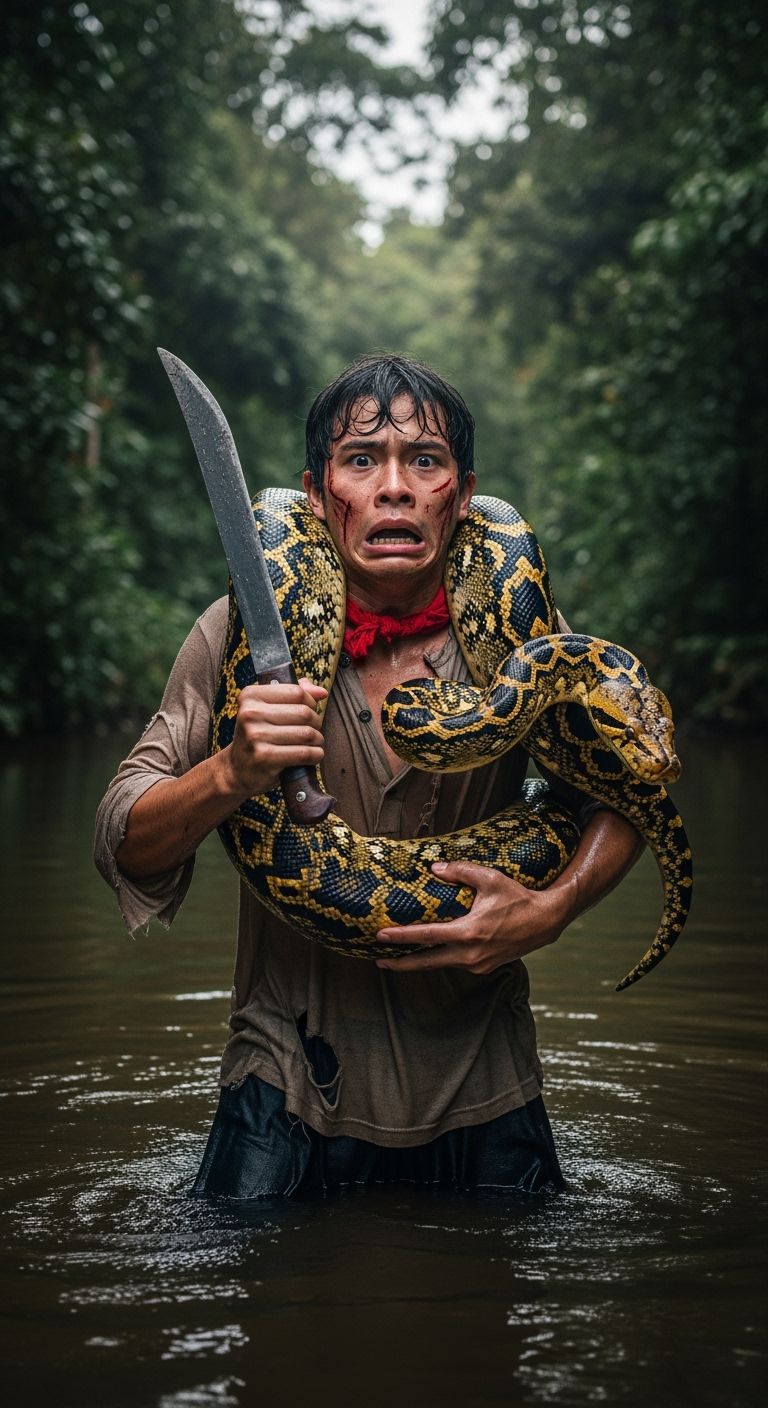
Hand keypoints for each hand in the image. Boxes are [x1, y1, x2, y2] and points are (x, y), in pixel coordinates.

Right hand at [222, 677, 325, 798]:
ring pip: (307, 733)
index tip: (309, 712)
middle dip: (316, 723)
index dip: (310, 702)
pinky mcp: (264, 757)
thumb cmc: (259, 736)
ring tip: (313, 744)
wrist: (237, 769)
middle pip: (304, 712)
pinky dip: (315, 755)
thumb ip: (295, 695)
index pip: (297, 692)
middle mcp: (250, 713)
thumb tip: (322, 692)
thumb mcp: (269, 710)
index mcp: (251, 696)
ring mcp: (255, 735)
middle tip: (313, 731)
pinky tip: (312, 756)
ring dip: (317, 740)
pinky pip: (304, 753)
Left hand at [375, 860, 570, 974]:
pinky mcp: (485, 968)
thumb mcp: (489, 878)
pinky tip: (435, 952)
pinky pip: (457, 963)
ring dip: (422, 962)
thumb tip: (434, 868)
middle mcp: (471, 954)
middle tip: (380, 962)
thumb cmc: (518, 897)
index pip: (426, 935)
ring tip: (401, 958)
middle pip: (428, 962)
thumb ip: (459, 871)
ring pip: (442, 964)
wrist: (545, 921)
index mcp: (468, 932)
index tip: (381, 936)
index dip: (401, 936)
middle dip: (402, 963)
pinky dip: (443, 959)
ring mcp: (478, 964)